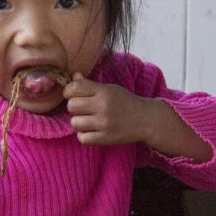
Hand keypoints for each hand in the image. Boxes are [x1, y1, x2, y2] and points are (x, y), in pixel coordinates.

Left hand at [64, 73, 212, 160]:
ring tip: (88, 120)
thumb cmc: (126, 102)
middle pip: (72, 106)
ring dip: (79, 122)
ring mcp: (104, 124)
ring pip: (75, 123)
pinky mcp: (106, 139)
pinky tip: (91, 131)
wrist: (146, 120)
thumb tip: (74, 77)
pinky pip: (82, 138)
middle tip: (83, 109)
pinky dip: (84, 135)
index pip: (74, 88)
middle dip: (74, 107)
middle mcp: (103, 107)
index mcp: (104, 92)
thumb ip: (90, 84)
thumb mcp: (110, 89)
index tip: (73, 95)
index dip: (69, 91)